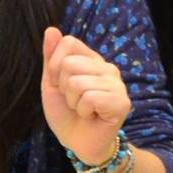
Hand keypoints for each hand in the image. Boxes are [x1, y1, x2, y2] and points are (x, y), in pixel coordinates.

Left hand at [40, 27, 129, 164]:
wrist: (78, 143)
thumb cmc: (66, 114)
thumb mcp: (52, 84)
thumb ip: (51, 58)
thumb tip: (51, 29)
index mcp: (92, 59)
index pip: (68, 43)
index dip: (55, 66)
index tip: (59, 84)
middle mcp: (107, 67)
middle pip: (70, 63)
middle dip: (63, 87)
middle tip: (73, 101)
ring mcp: (117, 84)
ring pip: (77, 82)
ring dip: (72, 102)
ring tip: (83, 109)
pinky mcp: (121, 102)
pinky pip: (89, 97)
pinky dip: (83, 111)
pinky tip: (92, 116)